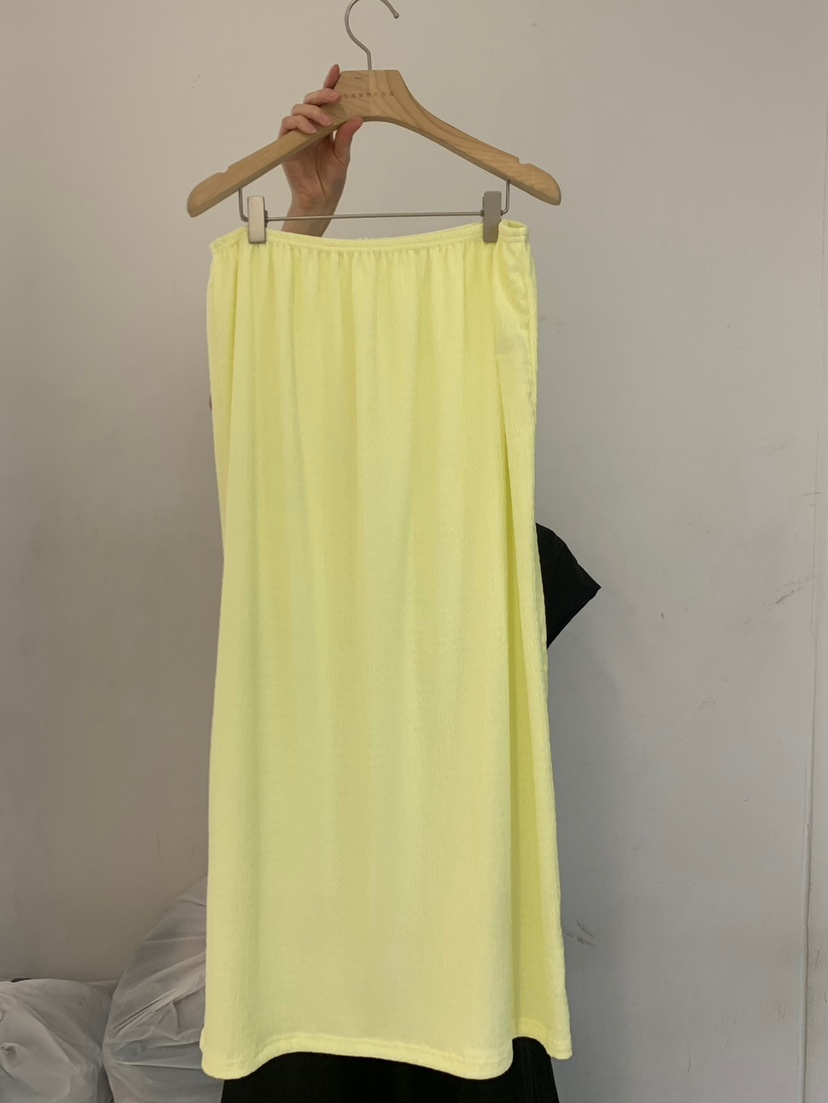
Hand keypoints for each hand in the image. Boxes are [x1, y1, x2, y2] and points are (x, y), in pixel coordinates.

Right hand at [279, 64, 362, 234]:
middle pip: (311, 100)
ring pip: (299, 108)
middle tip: (335, 97)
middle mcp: (311, 126)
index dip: (330, 84)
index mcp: (326, 126)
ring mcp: (298, 133)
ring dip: (313, 111)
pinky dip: (299, 123)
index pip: (327, 101)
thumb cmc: (330, 180)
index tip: (337, 71)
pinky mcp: (287, 142)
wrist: (319, 199)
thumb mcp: (343, 156)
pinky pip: (288, 124)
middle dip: (323, 94)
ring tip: (326, 123)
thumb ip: (347, 137)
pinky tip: (311, 131)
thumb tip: (357, 119)